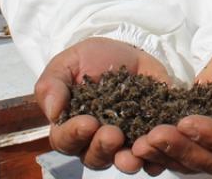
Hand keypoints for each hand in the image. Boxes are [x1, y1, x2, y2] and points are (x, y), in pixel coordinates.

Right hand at [36, 37, 170, 174]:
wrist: (129, 50)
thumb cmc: (92, 58)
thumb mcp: (68, 63)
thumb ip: (53, 84)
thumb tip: (52, 112)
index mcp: (70, 125)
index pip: (65, 140)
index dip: (74, 135)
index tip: (87, 122)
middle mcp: (94, 140)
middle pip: (94, 157)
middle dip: (103, 148)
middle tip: (113, 133)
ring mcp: (123, 142)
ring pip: (122, 161)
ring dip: (128, 161)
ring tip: (136, 150)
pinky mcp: (148, 136)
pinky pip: (152, 155)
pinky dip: (156, 158)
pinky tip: (158, 153)